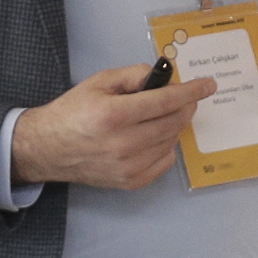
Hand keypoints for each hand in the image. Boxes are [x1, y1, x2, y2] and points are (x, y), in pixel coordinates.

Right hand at [12, 62, 217, 190]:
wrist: (48, 149)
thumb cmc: (74, 111)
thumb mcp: (99, 82)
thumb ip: (133, 75)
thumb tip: (164, 77)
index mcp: (114, 115)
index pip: (166, 102)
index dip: (192, 91)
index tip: (209, 84)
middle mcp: (124, 144)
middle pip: (173, 122)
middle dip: (186, 106)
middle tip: (185, 97)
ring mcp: (129, 167)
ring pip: (171, 141)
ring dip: (173, 125)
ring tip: (160, 115)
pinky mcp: (131, 182)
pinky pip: (164, 161)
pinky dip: (166, 145)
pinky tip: (152, 136)